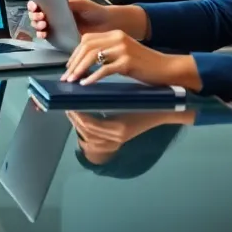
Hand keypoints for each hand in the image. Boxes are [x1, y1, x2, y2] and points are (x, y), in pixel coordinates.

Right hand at [26, 0, 116, 38]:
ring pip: (39, 27)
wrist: (106, 24)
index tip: (35, 6)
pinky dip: (42, 35)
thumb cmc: (94, 11)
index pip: (40, 5)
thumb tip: (53, 3)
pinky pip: (47, 37)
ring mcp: (57, 28)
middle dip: (34, 16)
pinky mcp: (60, 38)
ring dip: (36, 26)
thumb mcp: (80, 3)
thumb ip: (67, 3)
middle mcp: (55, 16)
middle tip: (41, 17)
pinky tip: (44, 34)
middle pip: (36, 16)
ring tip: (43, 25)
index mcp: (57, 6)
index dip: (34, 5)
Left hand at [62, 30, 197, 87]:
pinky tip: (86, 84)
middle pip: (86, 46)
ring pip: (92, 56)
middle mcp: (117, 38)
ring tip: (72, 81)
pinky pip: (104, 69)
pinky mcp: (128, 61)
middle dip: (73, 63)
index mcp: (115, 34)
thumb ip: (107, 54)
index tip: (68, 66)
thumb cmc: (145, 65)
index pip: (86, 39)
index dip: (74, 53)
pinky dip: (92, 77)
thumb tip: (85, 65)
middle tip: (66, 77)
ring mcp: (123, 49)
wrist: (168, 69)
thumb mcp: (123, 54)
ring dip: (79, 70)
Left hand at [66, 110, 191, 156]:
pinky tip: (82, 119)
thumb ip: (109, 99)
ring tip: (71, 112)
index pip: (89, 125)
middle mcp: (117, 137)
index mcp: (119, 128)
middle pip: (87, 133)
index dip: (76, 115)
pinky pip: (97, 137)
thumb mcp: (128, 99)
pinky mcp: (119, 139)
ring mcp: (118, 140)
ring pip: (91, 137)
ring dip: (79, 126)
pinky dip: (87, 129)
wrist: (166, 111)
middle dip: (74, 120)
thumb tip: (85, 91)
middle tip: (66, 107)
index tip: (68, 104)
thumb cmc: (149, 101)